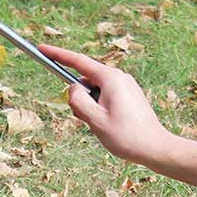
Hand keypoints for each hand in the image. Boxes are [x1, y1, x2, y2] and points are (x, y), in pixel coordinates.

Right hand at [37, 44, 175, 166]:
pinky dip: (99, 109)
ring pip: (94, 91)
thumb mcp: (94, 120)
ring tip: (103, 126)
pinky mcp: (129, 96)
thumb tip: (73, 88)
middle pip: (86, 81)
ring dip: (90, 107)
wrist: (154, 148)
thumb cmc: (125, 136)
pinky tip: (109, 125)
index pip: (78, 62)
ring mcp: (125, 86)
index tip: (42, 48)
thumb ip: (78, 101)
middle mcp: (119, 77)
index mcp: (111, 78)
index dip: (58, 55)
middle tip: (87, 120)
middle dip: (79, 99)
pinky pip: (105, 97)